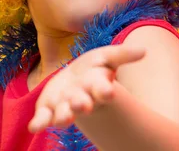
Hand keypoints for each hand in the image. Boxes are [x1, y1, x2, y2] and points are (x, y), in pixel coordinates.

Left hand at [28, 43, 145, 132]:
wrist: (73, 79)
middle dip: (81, 104)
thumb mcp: (107, 56)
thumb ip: (123, 55)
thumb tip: (144, 51)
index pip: (102, 89)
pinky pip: (43, 118)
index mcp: (96, 87)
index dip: (104, 91)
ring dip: (64, 115)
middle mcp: (81, 99)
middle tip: (82, 105)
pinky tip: (34, 127)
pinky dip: (39, 123)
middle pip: (81, 103)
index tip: (108, 92)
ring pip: (64, 113)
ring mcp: (64, 105)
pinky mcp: (48, 109)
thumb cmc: (93, 69)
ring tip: (64, 119)